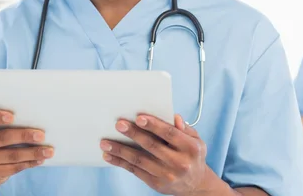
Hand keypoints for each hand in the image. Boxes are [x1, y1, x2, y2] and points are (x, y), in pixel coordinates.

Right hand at [0, 107, 53, 184]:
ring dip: (32, 152)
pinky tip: (40, 159)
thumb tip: (23, 106)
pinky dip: (28, 163)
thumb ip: (0, 117)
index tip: (12, 116)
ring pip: (11, 155)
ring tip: (48, 150)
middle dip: (24, 136)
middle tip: (41, 135)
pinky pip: (12, 168)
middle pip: (1, 138)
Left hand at [100, 114, 221, 195]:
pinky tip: (109, 156)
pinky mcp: (156, 183)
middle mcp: (179, 162)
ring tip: (105, 143)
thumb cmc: (193, 156)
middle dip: (134, 134)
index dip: (154, 125)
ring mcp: (166, 174)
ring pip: (140, 160)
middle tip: (119, 124)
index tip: (139, 117)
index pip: (169, 134)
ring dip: (120, 150)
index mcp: (190, 148)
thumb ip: (185, 128)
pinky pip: (135, 171)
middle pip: (152, 146)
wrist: (195, 184)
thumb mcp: (196, 140)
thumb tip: (174, 117)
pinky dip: (120, 163)